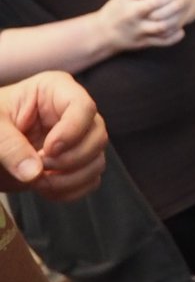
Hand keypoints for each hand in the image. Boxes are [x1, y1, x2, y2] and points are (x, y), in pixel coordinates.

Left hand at [0, 71, 107, 200]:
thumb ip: (10, 147)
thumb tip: (34, 173)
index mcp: (55, 90)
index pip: (83, 107)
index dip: (71, 131)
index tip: (47, 151)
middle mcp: (73, 112)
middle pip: (97, 136)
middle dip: (70, 160)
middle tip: (38, 168)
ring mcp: (78, 138)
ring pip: (97, 160)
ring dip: (69, 179)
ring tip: (37, 182)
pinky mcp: (76, 162)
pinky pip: (90, 180)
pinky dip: (70, 190)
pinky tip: (45, 189)